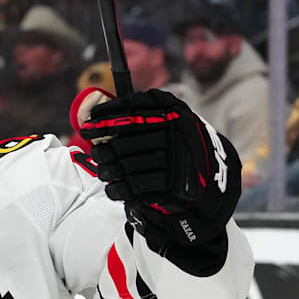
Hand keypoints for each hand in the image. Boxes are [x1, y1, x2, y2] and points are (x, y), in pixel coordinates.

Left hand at [79, 89, 241, 247]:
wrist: (211, 171)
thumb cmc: (177, 139)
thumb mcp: (166, 115)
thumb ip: (137, 109)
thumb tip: (92, 112)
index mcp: (171, 111)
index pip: (129, 113)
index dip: (104, 120)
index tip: (87, 126)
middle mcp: (174, 133)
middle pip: (123, 144)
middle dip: (103, 150)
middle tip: (96, 153)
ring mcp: (174, 160)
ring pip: (127, 166)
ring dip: (108, 170)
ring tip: (103, 171)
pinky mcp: (172, 185)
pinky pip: (136, 187)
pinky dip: (119, 189)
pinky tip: (112, 188)